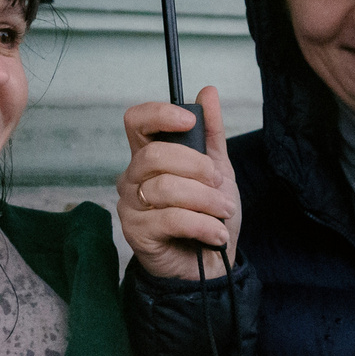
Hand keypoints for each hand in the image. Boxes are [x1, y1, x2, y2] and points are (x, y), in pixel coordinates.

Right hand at [118, 87, 239, 280]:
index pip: (136, 121)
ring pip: (165, 188)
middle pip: (154, 155)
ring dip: (206, 200)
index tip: (189, 121)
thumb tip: (209, 91)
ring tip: (225, 212)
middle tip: (219, 182)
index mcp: (149, 156)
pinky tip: (216, 233)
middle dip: (196, 166)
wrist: (212, 264)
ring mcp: (130, 205)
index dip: (159, 115)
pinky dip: (202, 224)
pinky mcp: (135, 233)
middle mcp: (133, 177)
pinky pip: (170, 218)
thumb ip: (211, 133)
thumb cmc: (209, 215)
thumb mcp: (218, 170)